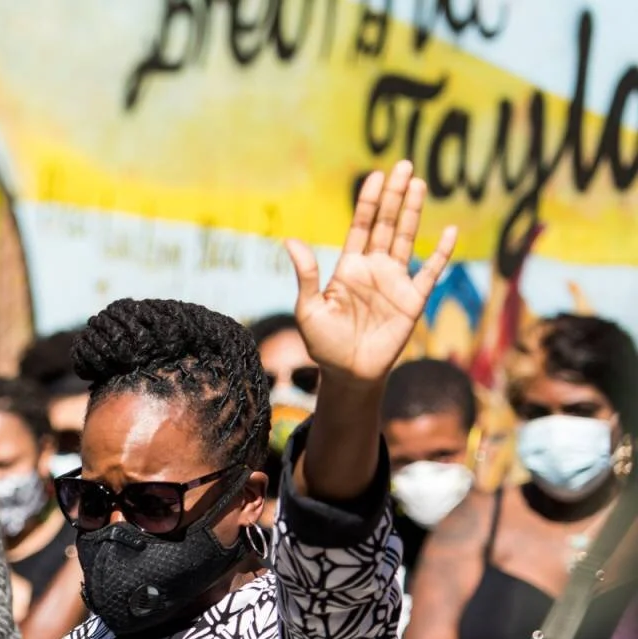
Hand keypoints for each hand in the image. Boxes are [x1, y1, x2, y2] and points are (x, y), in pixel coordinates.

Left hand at [285, 161, 456, 384]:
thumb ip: (305, 275)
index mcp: (348, 267)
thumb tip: (289, 240)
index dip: (368, 202)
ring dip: (412, 213)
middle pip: (386, 224)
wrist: (348, 374)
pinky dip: (440, 253)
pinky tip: (449, 232)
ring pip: (406, 239)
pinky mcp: (413, 300)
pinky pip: (431, 272)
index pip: (361, 226)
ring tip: (418, 185)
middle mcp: (374, 269)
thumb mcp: (309, 309)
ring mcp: (395, 282)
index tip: (374, 177)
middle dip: (394, 196)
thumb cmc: (324, 344)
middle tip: (403, 166)